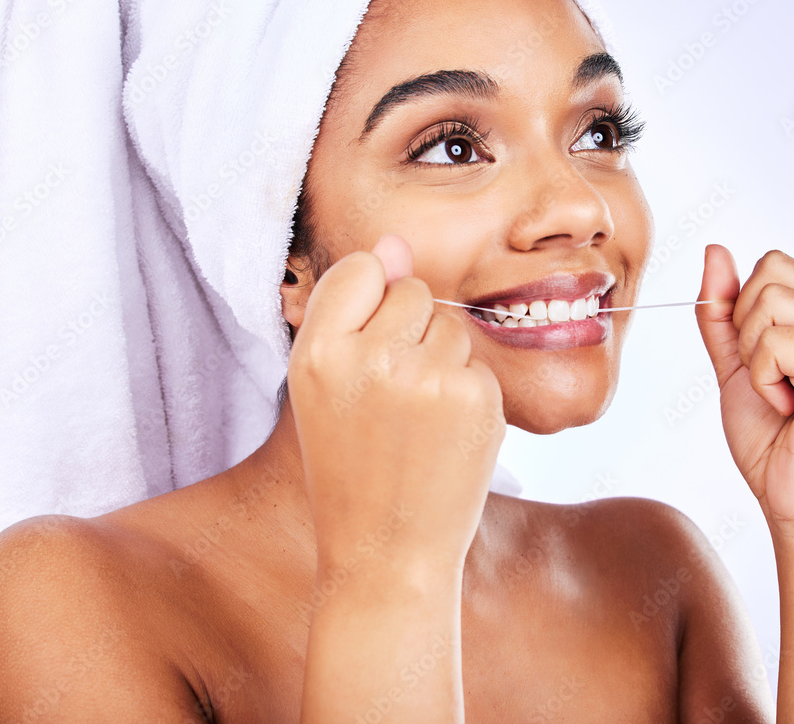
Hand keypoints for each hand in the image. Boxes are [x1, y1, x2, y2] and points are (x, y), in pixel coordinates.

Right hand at [287, 233, 504, 579]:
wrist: (385, 551)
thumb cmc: (349, 467)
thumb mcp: (325, 388)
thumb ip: (353, 312)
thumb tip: (396, 242)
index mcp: (317, 353)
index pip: (362, 267)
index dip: (371, 300)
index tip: (368, 340)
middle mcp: (369, 359)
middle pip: (412, 290)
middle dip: (409, 329)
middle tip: (392, 394)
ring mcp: (427, 379)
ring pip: (449, 324)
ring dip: (442, 358)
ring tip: (417, 418)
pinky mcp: (475, 398)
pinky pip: (477, 363)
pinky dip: (468, 391)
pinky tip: (445, 434)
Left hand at [695, 246, 793, 535]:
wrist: (792, 498)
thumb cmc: (769, 436)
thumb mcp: (733, 360)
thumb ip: (722, 308)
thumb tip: (715, 250)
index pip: (771, 265)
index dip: (744, 312)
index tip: (763, 363)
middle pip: (768, 272)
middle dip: (745, 328)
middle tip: (770, 378)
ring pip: (767, 300)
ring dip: (754, 355)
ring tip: (780, 393)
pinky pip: (773, 339)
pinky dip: (762, 376)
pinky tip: (788, 405)